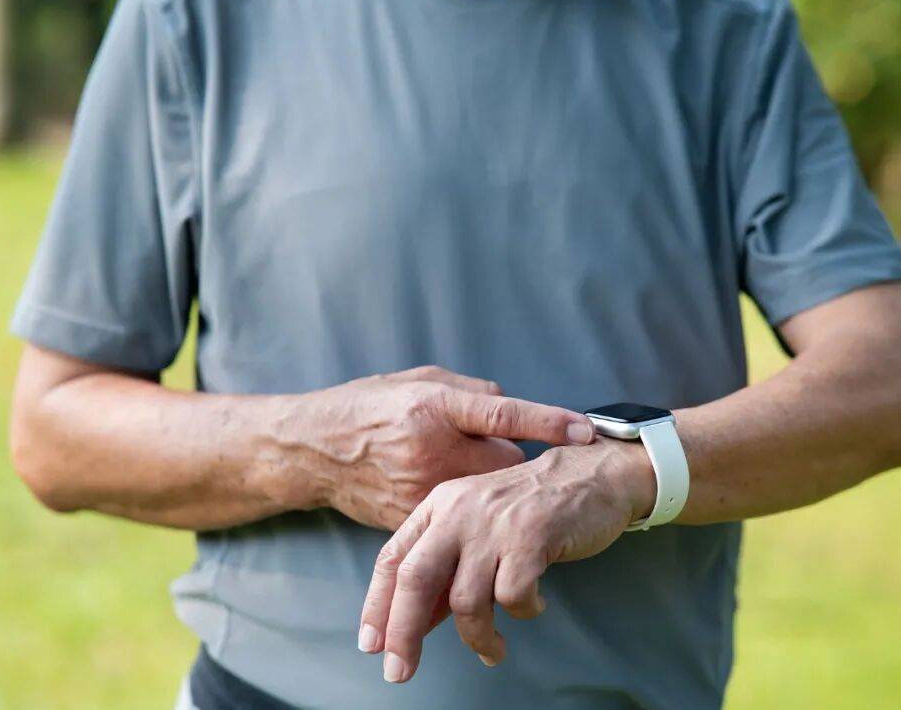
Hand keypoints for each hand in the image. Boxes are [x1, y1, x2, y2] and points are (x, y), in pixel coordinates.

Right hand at [281, 365, 595, 530]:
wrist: (314, 451)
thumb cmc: (369, 406)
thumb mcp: (418, 380)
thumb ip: (469, 391)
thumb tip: (509, 403)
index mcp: (435, 408)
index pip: (504, 415)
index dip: (549, 421)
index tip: (587, 430)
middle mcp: (432, 450)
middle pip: (504, 466)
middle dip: (514, 464)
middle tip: (504, 458)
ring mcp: (421, 489)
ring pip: (483, 500)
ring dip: (491, 492)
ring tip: (474, 480)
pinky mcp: (412, 518)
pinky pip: (457, 522)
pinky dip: (465, 514)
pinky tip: (457, 505)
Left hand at [357, 439, 655, 681]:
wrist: (591, 474)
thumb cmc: (531, 508)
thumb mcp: (477, 526)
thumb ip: (447, 569)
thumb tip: (413, 623)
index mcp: (439, 506)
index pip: (394, 558)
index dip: (377, 604)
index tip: (371, 644)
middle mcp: (459, 511)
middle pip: (416, 579)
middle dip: (404, 633)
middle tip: (400, 671)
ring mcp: (495, 524)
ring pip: (466, 600)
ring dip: (478, 638)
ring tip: (492, 651)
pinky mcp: (532, 537)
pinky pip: (513, 597)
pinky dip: (523, 612)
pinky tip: (534, 605)